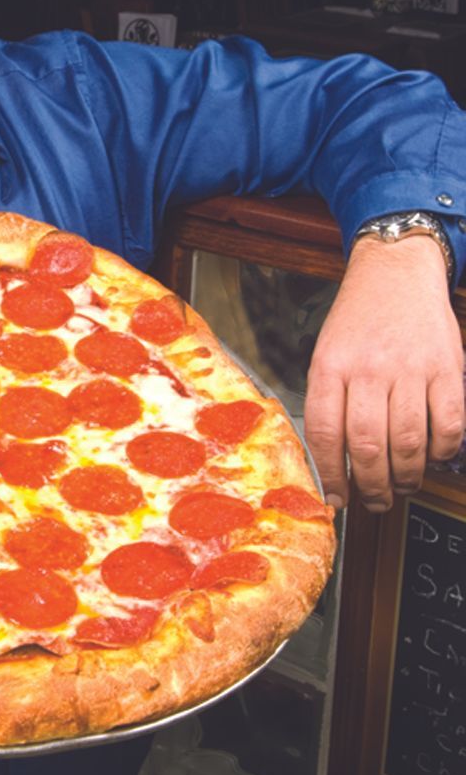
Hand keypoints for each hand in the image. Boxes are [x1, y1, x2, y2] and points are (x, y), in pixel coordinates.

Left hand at [304, 234, 464, 512]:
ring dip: (407, 477)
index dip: (331, 475)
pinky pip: (449, 425)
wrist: (395, 273)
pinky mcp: (448, 368)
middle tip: (375, 500)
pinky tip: (434, 456)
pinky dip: (443, 450)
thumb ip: (329, 400)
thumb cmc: (357, 320)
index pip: (325, 433)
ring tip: (403, 486)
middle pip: (369, 446)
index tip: (336, 498)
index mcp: (330, 366)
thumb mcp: (326, 353)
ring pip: (409, 443)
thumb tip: (333, 460)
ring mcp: (410, 369)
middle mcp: (368, 368)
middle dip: (371, 486)